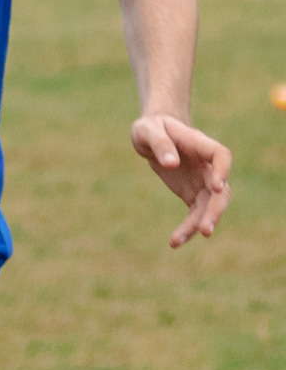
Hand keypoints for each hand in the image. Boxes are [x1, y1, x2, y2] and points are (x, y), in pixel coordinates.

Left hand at [131, 113, 230, 246]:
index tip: (216, 187)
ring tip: (179, 239)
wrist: (153, 134)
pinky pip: (196, 213)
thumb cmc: (152, 128)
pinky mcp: (192, 194)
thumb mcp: (147, 130)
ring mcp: (202, 182)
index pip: (220, 155)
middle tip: (206, 229)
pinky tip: (174, 241)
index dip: (222, 171)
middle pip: (221, 190)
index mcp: (200, 144)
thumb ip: (160, 144)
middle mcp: (207, 166)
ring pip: (209, 206)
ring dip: (200, 223)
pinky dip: (188, 228)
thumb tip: (170, 164)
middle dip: (215, 210)